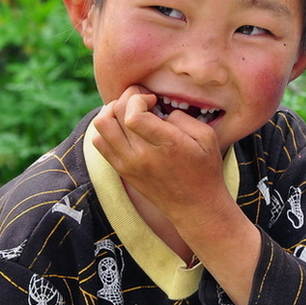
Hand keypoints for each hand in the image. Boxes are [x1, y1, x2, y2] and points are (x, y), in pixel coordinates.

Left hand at [92, 85, 230, 226]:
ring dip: (112, 110)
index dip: (139, 98)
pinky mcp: (121, 169)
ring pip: (101, 125)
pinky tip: (123, 126)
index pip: (133, 115)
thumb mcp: (206, 137)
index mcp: (165, 144)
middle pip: (115, 113)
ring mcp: (127, 163)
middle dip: (128, 97)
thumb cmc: (204, 169)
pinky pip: (99, 141)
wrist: (195, 206)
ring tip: (130, 111)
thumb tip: (158, 109)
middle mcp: (141, 155)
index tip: (153, 100)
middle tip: (143, 101)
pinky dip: (106, 128)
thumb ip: (182, 117)